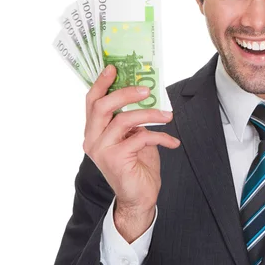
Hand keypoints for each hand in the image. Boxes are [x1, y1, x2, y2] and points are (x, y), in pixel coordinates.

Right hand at [82, 65, 180, 240]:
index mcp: (94, 131)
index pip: (92, 101)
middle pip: (102, 106)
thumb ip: (131, 118)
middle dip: (126, 93)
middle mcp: (92, 139)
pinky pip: (140, 138)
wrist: (140, 197)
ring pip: (123, 120)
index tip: (113, 67)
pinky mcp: (116, 160)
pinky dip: (160, 136)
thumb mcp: (134, 136)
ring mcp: (101, 150)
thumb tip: (145, 92)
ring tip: (169, 115)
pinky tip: (172, 141)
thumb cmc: (137, 165)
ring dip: (150, 114)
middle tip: (147, 89)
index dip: (101, 82)